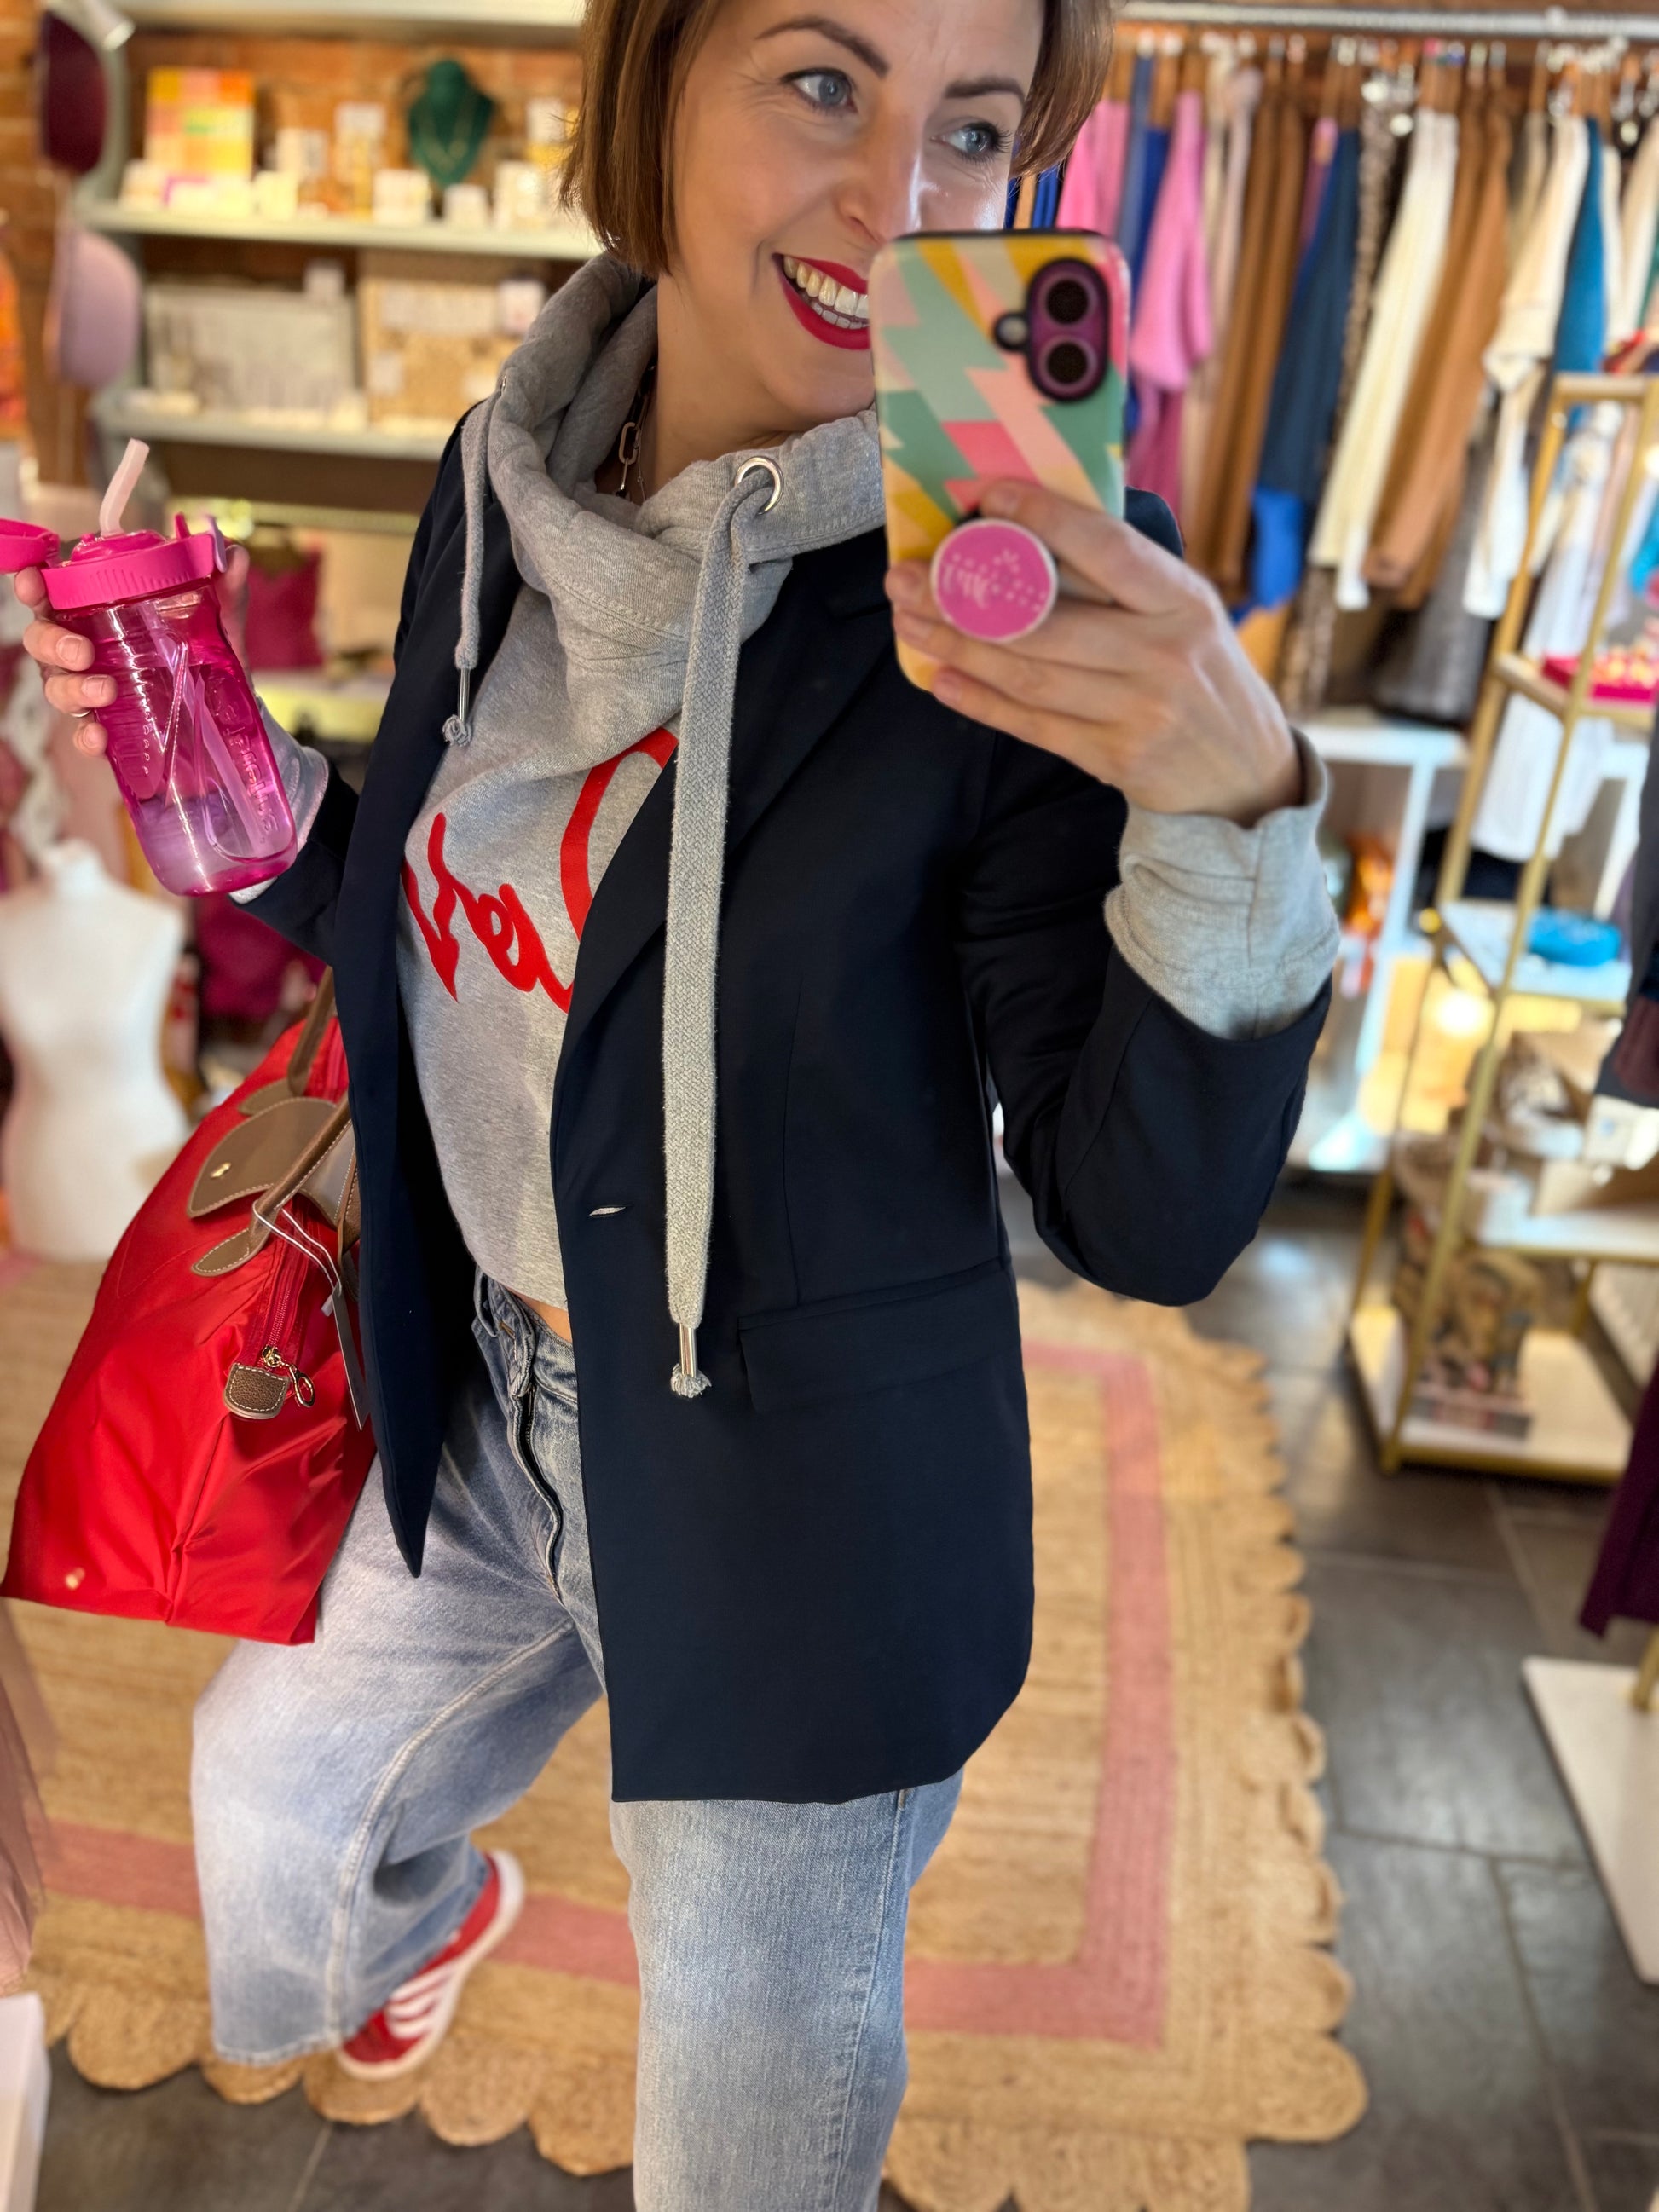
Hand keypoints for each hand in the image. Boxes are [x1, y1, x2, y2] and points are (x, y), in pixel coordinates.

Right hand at [15, 543, 251, 757]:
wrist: (230, 710)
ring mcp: (90, 686)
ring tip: (104, 690)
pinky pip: (82, 733)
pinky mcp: (107, 727)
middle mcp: (84, 646)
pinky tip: (99, 739)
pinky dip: (85, 736)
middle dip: (52, 642)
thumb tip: (230, 553)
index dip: (33, 586)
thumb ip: (225, 586)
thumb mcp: (219, 617)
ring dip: (73, 687)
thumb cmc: (207, 649)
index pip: (53, 592)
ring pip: (56, 685)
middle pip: (41, 639)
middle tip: (82, 652)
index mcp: (99, 611)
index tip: (33, 583)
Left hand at [884, 479, 1302, 828]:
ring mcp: (1140, 710)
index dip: (1043, 520)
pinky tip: (942, 680)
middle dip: (963, 597)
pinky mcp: (1117, 758)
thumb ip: (1122, 581)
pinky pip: (1035, 725)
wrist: (1246, 774)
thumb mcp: (1185, 615)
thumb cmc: (1200, 675)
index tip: (984, 498)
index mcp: (1183, 600)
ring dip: (959, 647)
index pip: (1107, 548)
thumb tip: (1026, 534)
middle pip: (1046, 620)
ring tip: (910, 623)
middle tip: (906, 577)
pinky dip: (982, 702)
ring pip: (1030, 673)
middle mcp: (1164, 653)